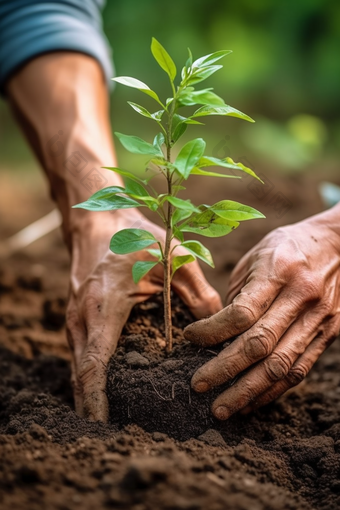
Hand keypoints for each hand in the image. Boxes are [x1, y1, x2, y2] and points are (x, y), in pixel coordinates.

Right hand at [66, 209, 221, 421]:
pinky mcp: (79, 319)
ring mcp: (76, 320)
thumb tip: (223, 329)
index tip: (105, 426)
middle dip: (94, 408)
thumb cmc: (135, 236)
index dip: (97, 399)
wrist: (98, 221)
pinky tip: (110, 391)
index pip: (94, 365)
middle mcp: (82, 318)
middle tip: (118, 435)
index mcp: (103, 306)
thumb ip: (200, 293)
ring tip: (114, 422)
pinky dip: (92, 378)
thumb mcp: (174, 257)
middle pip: (81, 377)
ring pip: (79, 369)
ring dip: (92, 396)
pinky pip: (83, 357)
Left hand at [184, 206, 339, 419]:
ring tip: (222, 407)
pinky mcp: (328, 334)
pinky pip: (299, 370)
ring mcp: (319, 319)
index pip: (242, 313)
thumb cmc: (286, 248)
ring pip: (280, 366)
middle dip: (225, 370)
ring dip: (248, 392)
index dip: (211, 331)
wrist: (337, 245)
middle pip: (259, 345)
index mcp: (279, 272)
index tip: (189, 338)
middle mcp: (301, 298)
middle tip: (198, 385)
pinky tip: (251, 401)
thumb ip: (238, 297)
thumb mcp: (256, 259)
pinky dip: (273, 390)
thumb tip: (214, 335)